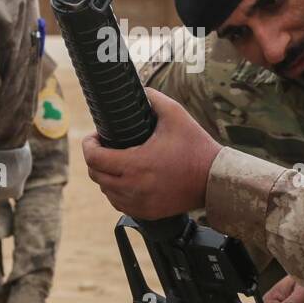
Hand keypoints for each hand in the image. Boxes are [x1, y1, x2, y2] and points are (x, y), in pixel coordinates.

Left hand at [83, 88, 223, 219]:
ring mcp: (140, 203)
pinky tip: (125, 180)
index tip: (95, 137)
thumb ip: (153, 98)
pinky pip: (119, 204)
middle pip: (95, 175)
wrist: (215, 180)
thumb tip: (139, 90)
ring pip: (105, 191)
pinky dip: (116, 192)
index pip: (94, 158)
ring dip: (105, 176)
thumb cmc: (196, 147)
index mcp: (136, 164)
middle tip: (104, 146)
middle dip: (94, 159)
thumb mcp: (175, 114)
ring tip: (114, 162)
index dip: (88, 145)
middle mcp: (134, 187)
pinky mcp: (147, 212)